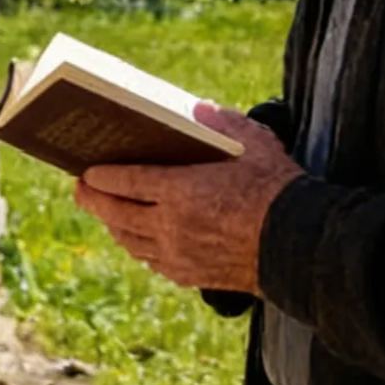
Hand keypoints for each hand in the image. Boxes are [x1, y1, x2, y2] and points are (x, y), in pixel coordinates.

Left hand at [72, 103, 303, 292]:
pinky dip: (137, 247)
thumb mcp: (253, 143)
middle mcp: (171, 225)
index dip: (101, 176)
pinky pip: (151, 261)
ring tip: (104, 210)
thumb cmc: (279, 189)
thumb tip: (197, 110)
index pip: (125, 181)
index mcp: (181, 190)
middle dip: (93, 199)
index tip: (86, 170)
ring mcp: (179, 254)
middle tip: (81, 188)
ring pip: (129, 240)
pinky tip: (136, 238)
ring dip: (112, 224)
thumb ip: (220, 123)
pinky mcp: (192, 275)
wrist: (304, 246)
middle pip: (116, 213)